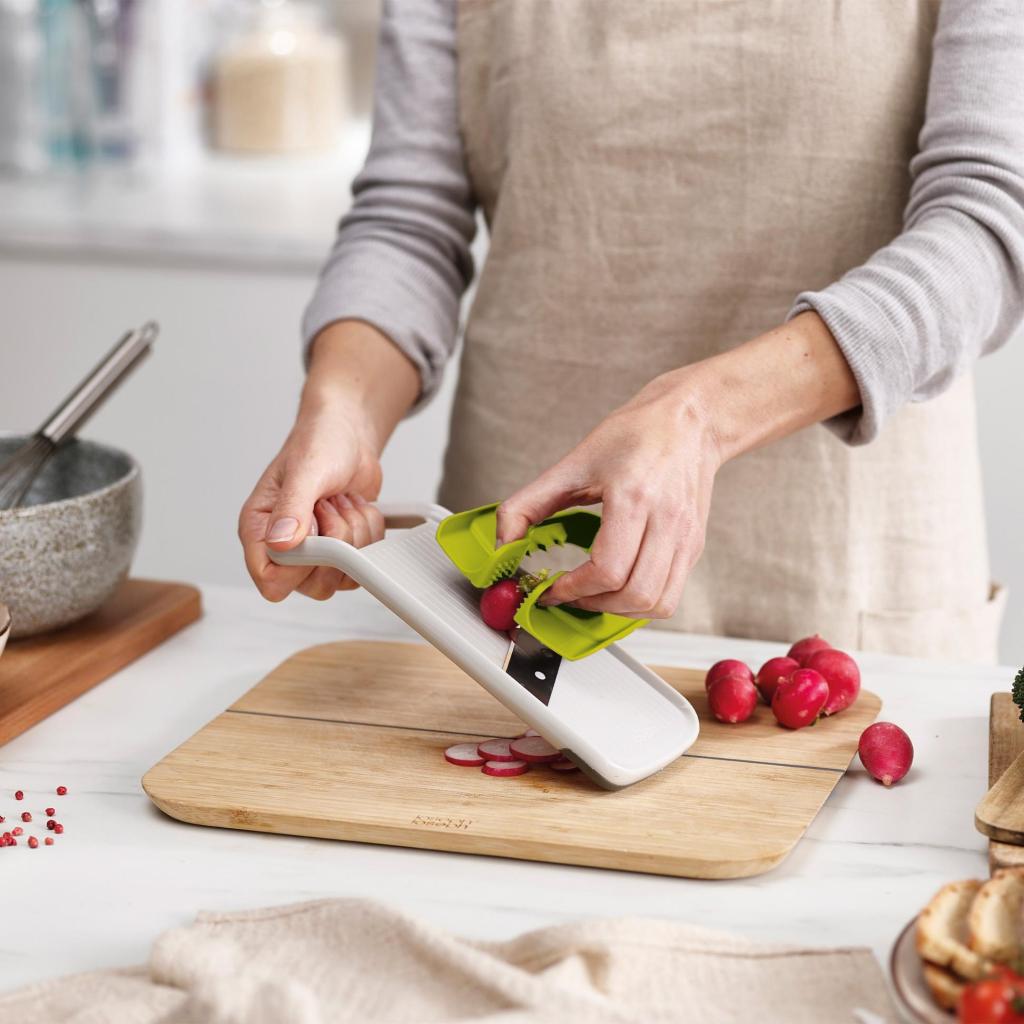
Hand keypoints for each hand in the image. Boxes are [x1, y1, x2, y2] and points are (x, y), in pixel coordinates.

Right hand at [239, 403, 384, 600]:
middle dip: (335, 544)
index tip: (314, 530)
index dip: (300, 564)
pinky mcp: (342, 550)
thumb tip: (281, 544)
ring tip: (341, 502)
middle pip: (314, 586)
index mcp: (259, 530)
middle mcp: (284, 547)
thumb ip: (292, 508)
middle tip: (330, 507)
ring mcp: (315, 552)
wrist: (348, 435)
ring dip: (355, 534)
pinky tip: (355, 508)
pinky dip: (370, 534)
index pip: (270, 579)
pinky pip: (364, 564)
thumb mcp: (305, 470)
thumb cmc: (318, 443)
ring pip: (343, 577)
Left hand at [496, 313, 858, 618]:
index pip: (607, 569)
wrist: (688, 423)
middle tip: (569, 595)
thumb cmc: (635, 435)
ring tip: (593, 595)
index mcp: (634, 497)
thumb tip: (502, 544)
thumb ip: (528, 505)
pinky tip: (619, 588)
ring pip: (657, 603)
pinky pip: (670, 596)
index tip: (552, 589)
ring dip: (618, 611)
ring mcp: (686, 537)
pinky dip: (640, 604)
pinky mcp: (693, 547)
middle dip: (593, 604)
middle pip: (635, 593)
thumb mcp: (572, 464)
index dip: (573, 590)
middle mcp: (667, 521)